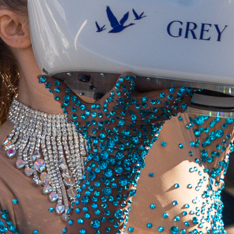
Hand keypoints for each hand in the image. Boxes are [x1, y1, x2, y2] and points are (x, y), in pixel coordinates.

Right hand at [41, 73, 189, 152]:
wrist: (114, 159)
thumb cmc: (95, 132)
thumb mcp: (77, 115)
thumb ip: (62, 95)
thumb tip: (44, 76)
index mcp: (113, 110)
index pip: (119, 98)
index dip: (124, 87)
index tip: (128, 75)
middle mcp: (133, 114)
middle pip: (153, 103)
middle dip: (163, 94)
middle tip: (174, 77)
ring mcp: (148, 118)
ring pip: (168, 105)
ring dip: (178, 94)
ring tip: (188, 77)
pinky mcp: (158, 119)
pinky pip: (173, 107)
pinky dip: (181, 98)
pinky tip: (190, 82)